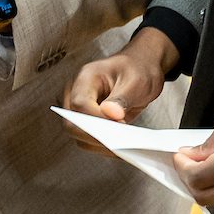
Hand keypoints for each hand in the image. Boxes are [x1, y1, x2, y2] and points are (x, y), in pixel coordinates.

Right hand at [59, 27, 180, 153]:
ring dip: (98, 145)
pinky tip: (120, 147)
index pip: (80, 103)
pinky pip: (89, 138)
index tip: (119, 126)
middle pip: (72, 123)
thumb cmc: (138, 68)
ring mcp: (81, 108)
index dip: (96, 118)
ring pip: (78, 135)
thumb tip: (110, 114)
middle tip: (120, 143)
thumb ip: (122, 97)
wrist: (140, 66)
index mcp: (86, 78)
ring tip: (123, 148)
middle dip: (94, 137)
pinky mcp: (89, 120)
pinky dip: (103, 146)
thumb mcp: (137, 80)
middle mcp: (77, 93)